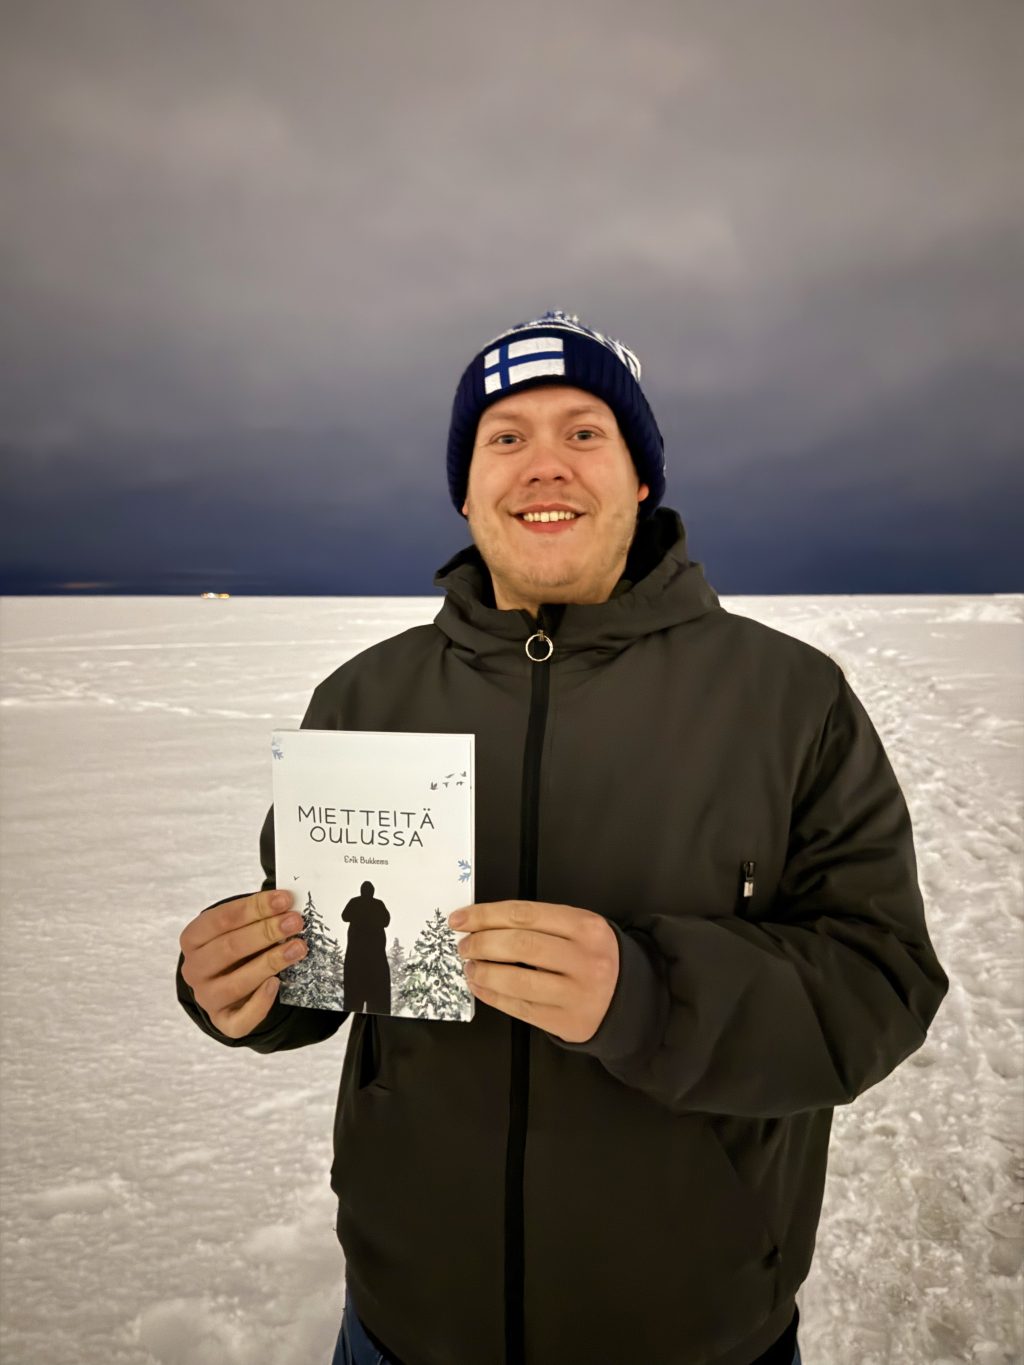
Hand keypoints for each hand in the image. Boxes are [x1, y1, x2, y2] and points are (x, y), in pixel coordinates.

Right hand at [179, 890, 307, 1038]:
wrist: (228, 985)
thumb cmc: (238, 947)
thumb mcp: (239, 928)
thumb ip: (257, 917)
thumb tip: (288, 905)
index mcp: (193, 938)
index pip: (222, 919)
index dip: (255, 908)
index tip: (285, 899)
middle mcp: (194, 969)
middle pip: (229, 948)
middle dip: (266, 932)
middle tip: (295, 921)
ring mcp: (207, 998)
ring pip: (236, 983)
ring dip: (270, 962)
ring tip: (298, 947)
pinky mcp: (224, 1021)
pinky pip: (241, 1018)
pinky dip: (260, 1002)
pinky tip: (276, 983)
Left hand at [449, 900, 618, 1043]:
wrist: (630, 999)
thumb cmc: (593, 956)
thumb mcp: (579, 929)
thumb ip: (539, 923)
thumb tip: (482, 923)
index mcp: (586, 926)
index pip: (525, 915)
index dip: (485, 916)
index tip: (459, 919)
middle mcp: (584, 959)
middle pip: (520, 946)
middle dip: (482, 943)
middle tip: (464, 945)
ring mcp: (576, 993)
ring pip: (518, 981)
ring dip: (484, 972)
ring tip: (470, 967)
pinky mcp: (566, 1021)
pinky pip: (520, 1007)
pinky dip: (493, 995)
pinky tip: (480, 986)